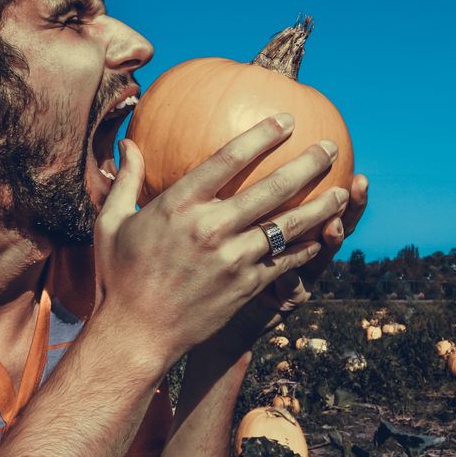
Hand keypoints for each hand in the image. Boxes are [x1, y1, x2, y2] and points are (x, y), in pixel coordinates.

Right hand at [91, 114, 348, 366]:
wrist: (135, 335)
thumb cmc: (119, 277)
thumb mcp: (112, 223)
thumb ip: (125, 181)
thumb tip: (129, 144)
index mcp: (178, 206)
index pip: (227, 159)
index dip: (260, 136)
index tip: (285, 121)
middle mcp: (210, 228)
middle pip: (270, 188)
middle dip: (306, 165)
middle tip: (329, 148)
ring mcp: (231, 259)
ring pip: (287, 226)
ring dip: (320, 207)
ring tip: (344, 192)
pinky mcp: (244, 286)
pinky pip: (284, 262)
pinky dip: (306, 248)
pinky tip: (323, 237)